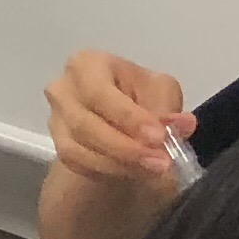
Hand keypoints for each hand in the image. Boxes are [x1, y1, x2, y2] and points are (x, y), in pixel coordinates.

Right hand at [46, 49, 189, 186]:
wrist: (119, 115)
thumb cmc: (138, 93)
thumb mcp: (159, 89)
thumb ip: (167, 107)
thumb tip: (182, 125)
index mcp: (86, 65)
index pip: (99, 93)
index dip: (128, 117)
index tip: (159, 137)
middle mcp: (62, 91)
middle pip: (85, 125)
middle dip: (126, 148)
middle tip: (161, 162)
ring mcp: (56, 120)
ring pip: (79, 150)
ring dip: (120, 165)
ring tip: (154, 171)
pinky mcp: (60, 147)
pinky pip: (80, 166)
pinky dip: (110, 172)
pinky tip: (136, 173)